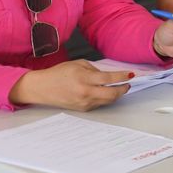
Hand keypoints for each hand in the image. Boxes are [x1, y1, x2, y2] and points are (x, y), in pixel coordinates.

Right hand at [9, 60, 130, 110]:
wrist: (42, 88)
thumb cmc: (58, 74)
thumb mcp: (78, 64)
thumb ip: (95, 69)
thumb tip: (108, 76)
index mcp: (84, 78)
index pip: (109, 78)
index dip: (122, 76)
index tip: (131, 74)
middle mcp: (85, 92)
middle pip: (112, 94)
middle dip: (123, 89)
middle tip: (127, 84)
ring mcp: (84, 102)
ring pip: (107, 100)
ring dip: (116, 94)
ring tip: (119, 87)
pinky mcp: (82, 109)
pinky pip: (99, 104)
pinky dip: (105, 98)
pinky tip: (104, 92)